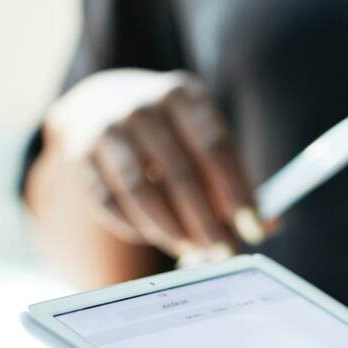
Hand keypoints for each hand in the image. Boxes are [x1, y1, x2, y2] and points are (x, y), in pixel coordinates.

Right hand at [46, 69, 270, 260]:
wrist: (101, 105)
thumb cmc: (172, 134)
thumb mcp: (206, 141)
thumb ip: (236, 181)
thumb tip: (269, 225)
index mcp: (183, 95)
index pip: (216, 148)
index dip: (237, 193)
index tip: (254, 230)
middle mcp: (141, 105)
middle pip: (180, 173)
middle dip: (207, 222)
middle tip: (225, 252)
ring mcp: (105, 128)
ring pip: (142, 191)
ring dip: (171, 230)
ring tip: (193, 250)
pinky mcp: (79, 155)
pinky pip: (110, 203)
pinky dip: (138, 228)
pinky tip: (158, 236)